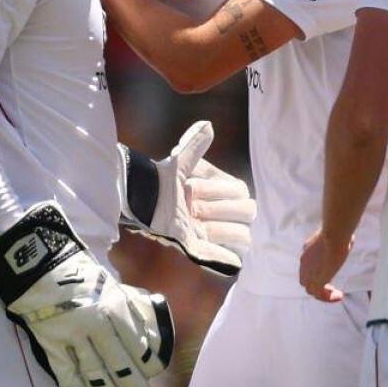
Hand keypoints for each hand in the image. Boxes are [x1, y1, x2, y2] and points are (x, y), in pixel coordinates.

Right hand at [0, 204, 170, 386]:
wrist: (37, 264)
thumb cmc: (80, 274)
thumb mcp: (113, 286)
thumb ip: (134, 310)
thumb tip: (152, 338)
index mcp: (116, 307)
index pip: (139, 347)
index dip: (147, 366)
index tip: (149, 374)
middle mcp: (98, 324)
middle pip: (120, 365)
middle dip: (131, 386)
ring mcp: (72, 335)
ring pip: (94, 375)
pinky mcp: (50, 343)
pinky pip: (65, 374)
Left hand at [122, 121, 251, 272]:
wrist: (140, 200)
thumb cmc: (162, 180)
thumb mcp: (178, 162)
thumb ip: (193, 146)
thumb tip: (207, 125)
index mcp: (224, 190)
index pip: (241, 192)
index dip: (218, 190)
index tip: (190, 186)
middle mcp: (223, 211)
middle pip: (248, 212)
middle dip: (220, 208)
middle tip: (193, 206)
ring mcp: (212, 230)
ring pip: (243, 236)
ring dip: (222, 230)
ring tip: (198, 224)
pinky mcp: (199, 247)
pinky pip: (223, 257)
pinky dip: (226, 257)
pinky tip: (230, 261)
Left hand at [299, 227, 349, 302]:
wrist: (334, 236)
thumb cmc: (338, 233)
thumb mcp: (336, 235)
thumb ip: (340, 240)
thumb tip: (349, 239)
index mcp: (307, 250)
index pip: (307, 265)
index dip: (316, 271)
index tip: (329, 272)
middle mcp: (304, 262)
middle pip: (305, 280)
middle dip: (317, 285)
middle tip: (331, 287)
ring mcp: (309, 272)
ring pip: (310, 290)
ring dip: (323, 294)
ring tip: (336, 295)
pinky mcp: (316, 280)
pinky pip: (319, 295)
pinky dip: (328, 297)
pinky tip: (339, 296)